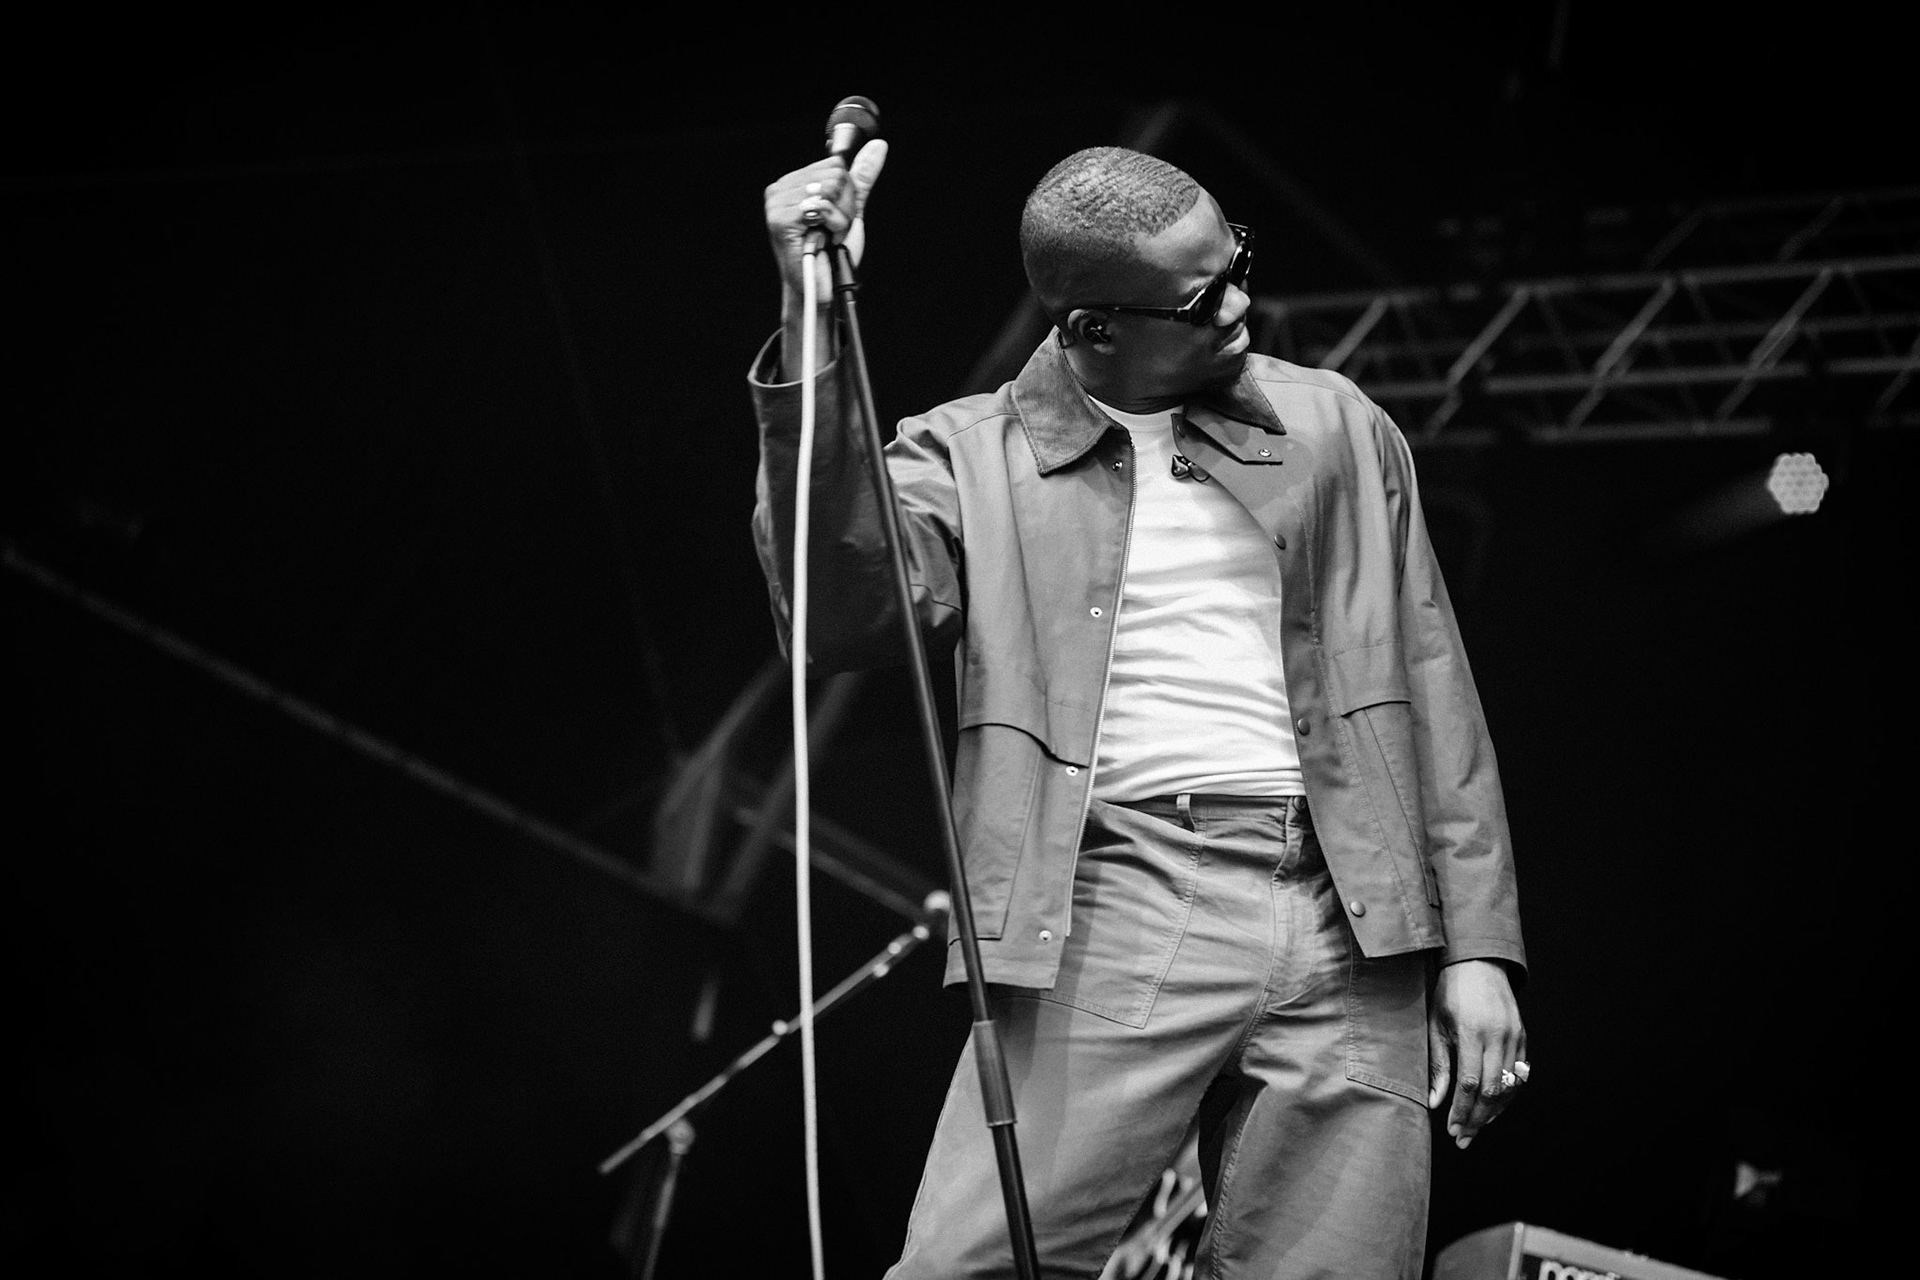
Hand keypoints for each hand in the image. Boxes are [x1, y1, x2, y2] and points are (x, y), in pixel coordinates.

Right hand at [763, 138, 888, 309]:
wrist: (822, 288)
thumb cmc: (832, 254)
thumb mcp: (850, 209)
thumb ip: (861, 178)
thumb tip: (879, 146)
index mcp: (793, 183)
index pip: (835, 164)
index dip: (847, 194)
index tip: (837, 217)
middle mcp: (780, 189)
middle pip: (835, 173)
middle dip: (845, 205)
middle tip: (832, 229)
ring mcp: (777, 204)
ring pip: (831, 187)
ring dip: (839, 218)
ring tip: (826, 235)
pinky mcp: (781, 219)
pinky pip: (822, 205)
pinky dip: (832, 225)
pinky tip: (822, 239)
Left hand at [1427, 958, 1526, 1148]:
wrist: (1477, 964)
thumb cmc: (1449, 993)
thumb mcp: (1435, 1024)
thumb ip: (1438, 1064)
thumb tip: (1434, 1102)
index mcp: (1472, 1032)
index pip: (1470, 1083)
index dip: (1462, 1111)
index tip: (1452, 1129)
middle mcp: (1498, 1036)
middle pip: (1492, 1091)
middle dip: (1477, 1119)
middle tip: (1463, 1138)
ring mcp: (1514, 1037)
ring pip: (1509, 1087)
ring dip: (1494, 1112)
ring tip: (1476, 1128)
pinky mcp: (1523, 1037)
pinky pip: (1519, 1075)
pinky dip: (1507, 1096)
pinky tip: (1493, 1108)